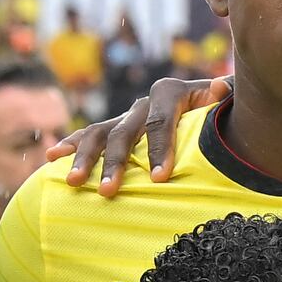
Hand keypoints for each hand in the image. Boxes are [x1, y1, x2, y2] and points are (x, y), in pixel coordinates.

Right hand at [59, 71, 221, 193]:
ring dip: (85, 157)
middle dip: (117, 163)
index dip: (160, 149)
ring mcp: (126, 116)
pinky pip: (89, 135)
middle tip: (110, 192)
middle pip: (125, 131)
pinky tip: (50, 157)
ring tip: (74, 182)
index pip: (160, 121)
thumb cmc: (225, 114)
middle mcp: (143, 102)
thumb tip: (221, 89)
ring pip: (100, 133)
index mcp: (170, 92)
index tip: (160, 180)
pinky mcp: (115, 128)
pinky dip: (70, 145)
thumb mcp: (230, 104)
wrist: (214, 105)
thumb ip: (225, 98)